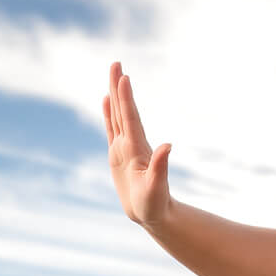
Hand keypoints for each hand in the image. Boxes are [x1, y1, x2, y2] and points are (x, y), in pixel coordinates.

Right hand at [102, 60, 172, 227]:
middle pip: (123, 109)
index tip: (124, 77)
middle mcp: (132, 142)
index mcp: (138, 148)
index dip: (126, 98)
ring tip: (113, 74)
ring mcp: (125, 147)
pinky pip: (111, 128)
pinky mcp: (118, 154)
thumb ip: (161, 166)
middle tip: (116, 63)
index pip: (130, 118)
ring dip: (114, 94)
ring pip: (117, 115)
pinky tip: (106, 101)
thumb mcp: (157, 187)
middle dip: (119, 86)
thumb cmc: (154, 204)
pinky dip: (108, 113)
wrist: (153, 213)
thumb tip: (168, 146)